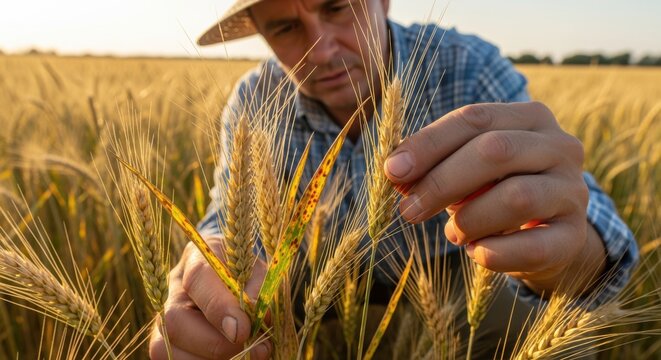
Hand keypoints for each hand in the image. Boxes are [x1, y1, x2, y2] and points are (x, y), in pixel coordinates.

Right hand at [149, 238, 270, 359]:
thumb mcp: (258, 273)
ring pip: (166, 347)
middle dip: (215, 343)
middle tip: (253, 349)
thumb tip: (251, 320)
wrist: (235, 281)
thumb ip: (256, 290)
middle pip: (175, 320)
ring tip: (246, 355)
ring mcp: (162, 316)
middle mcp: (173, 286)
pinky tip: (230, 359)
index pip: (198, 278)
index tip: (242, 330)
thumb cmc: (248, 275)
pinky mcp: (164, 342)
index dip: (218, 307)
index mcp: (198, 257)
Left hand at [384, 102, 605, 293]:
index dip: (429, 144)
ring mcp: (573, 190)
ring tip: (453, 233)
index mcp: (530, 117)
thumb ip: (433, 164)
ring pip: (516, 197)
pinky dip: (496, 253)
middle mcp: (560, 146)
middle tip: (409, 211)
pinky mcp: (575, 234)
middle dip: (442, 182)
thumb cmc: (495, 190)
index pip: (474, 118)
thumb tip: (395, 171)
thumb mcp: (465, 169)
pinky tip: (476, 253)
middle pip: (495, 151)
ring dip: (470, 220)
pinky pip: (535, 246)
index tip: (393, 171)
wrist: (547, 233)